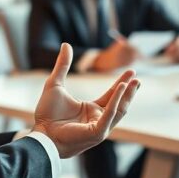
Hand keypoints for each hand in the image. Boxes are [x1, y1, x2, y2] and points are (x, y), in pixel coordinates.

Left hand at [32, 43, 140, 157]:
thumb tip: (66, 45)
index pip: (112, 95)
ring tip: (134, 81)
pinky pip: (110, 115)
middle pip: (119, 103)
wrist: (41, 132)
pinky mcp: (97, 133)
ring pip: (118, 109)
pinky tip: (122, 87)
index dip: (121, 84)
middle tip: (137, 77)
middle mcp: (99, 120)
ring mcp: (100, 128)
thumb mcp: (55, 83)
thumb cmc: (47, 113)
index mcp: (92, 111)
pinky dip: (116, 101)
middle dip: (129, 91)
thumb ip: (63, 65)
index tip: (131, 72)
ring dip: (127, 95)